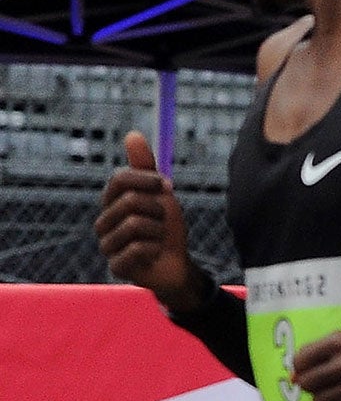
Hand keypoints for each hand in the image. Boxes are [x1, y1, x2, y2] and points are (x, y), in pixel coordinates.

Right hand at [96, 133, 205, 310]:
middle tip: (162, 221)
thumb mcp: (160, 194)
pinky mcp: (116, 267)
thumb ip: (145, 167)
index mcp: (111, 202)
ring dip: (158, 232)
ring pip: (135, 225)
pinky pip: (138, 249)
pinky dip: (155, 250)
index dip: (148, 180)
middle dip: (158, 210)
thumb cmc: (165, 227)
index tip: (167, 186)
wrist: (176, 263)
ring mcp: (107, 245)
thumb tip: (132, 134)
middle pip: (130, 201)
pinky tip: (154, 255)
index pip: (121, 178)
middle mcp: (103, 221)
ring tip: (157, 239)